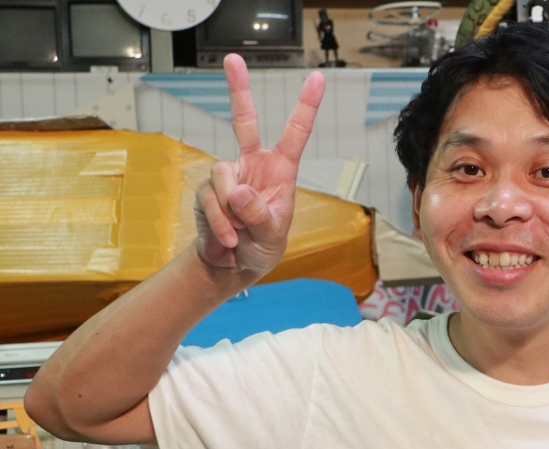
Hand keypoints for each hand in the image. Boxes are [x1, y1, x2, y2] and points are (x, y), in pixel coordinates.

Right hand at [193, 54, 325, 278]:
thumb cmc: (263, 246)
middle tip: (233, 59)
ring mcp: (227, 176)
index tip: (317, 79)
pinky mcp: (207, 190)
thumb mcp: (272, 234)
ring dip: (231, 213)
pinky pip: (210, 200)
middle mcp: (253, 165)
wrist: (234, 264)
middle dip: (239, 89)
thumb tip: (237, 191)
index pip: (295, 134)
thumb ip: (259, 214)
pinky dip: (220, 224)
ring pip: (222, 178)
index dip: (306, 106)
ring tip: (240, 234)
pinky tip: (228, 239)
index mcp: (281, 170)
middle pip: (244, 121)